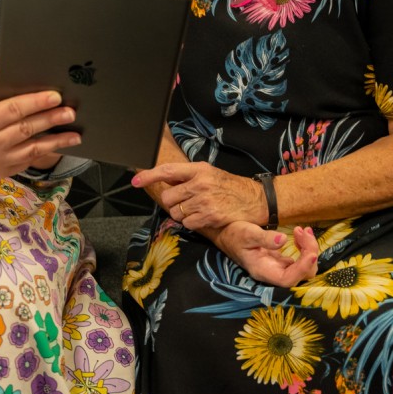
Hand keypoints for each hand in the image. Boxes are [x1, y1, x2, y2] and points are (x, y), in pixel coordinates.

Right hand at [0, 57, 80, 177]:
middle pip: (27, 129)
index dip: (36, 102)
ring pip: (32, 150)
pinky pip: (27, 162)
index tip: (56, 97)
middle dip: (51, 120)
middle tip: (71, 113)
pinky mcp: (1, 172)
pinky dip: (44, 154)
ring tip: (75, 136)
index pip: (14, 110)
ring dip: (55, 142)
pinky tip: (59, 146)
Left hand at [132, 162, 266, 230]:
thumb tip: (164, 178)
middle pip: (168, 197)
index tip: (135, 180)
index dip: (149, 175)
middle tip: (187, 202)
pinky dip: (193, 223)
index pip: (167, 170)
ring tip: (199, 209)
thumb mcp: (210, 174)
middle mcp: (200, 183)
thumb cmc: (231, 187)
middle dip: (173, 203)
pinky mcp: (210, 216)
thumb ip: (188, 176)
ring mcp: (205, 200)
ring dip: (184, 214)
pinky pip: (188, 224)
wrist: (257, 200)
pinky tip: (205, 217)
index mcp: (199, 169)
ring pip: (177, 212)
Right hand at [215, 222, 319, 286]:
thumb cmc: (234, 234)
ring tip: (303, 230)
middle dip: (309, 254)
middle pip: (301, 275)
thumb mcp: (247, 233)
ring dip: (309, 250)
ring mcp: (277, 268)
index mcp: (262, 270)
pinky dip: (304, 248)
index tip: (311, 253)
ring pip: (303, 268)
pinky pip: (299, 260)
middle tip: (304, 231)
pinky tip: (299, 234)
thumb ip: (264, 238)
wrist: (226, 233)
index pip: (287, 279)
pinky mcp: (280, 261)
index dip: (302, 269)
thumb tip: (283, 240)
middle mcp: (272, 273)